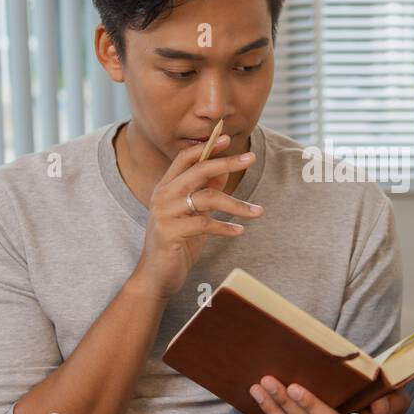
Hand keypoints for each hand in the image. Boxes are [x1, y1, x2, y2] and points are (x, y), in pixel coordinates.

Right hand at [130, 135, 262, 299]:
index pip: (185, 158)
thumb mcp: (193, 214)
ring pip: (207, 198)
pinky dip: (226, 227)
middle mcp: (162, 195)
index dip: (207, 147)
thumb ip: (204, 192)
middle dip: (227, 162)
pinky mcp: (170, 232)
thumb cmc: (177, 243)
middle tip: (251, 157)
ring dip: (237, 205)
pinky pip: (205, 224)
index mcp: (166, 187)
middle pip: (199, 170)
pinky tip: (239, 231)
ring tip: (257, 212)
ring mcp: (164, 213)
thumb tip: (224, 171)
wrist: (156, 275)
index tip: (227, 138)